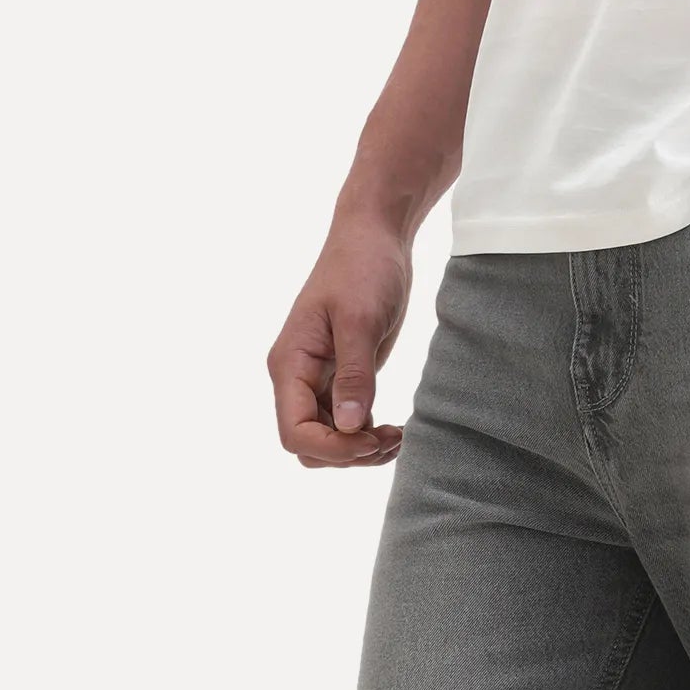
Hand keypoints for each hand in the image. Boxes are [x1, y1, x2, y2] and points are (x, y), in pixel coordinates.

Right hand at [267, 212, 412, 467]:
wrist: (375, 235)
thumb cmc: (363, 267)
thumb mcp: (361, 319)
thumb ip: (355, 375)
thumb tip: (351, 427)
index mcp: (290, 364)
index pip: (294, 432)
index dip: (332, 448)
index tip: (373, 440)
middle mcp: (297, 377)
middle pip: (309, 444)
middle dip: (347, 454)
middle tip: (392, 440)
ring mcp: (318, 378)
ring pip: (327, 438)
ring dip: (359, 449)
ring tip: (398, 437)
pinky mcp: (341, 376)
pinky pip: (345, 422)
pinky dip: (366, 434)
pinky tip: (394, 428)